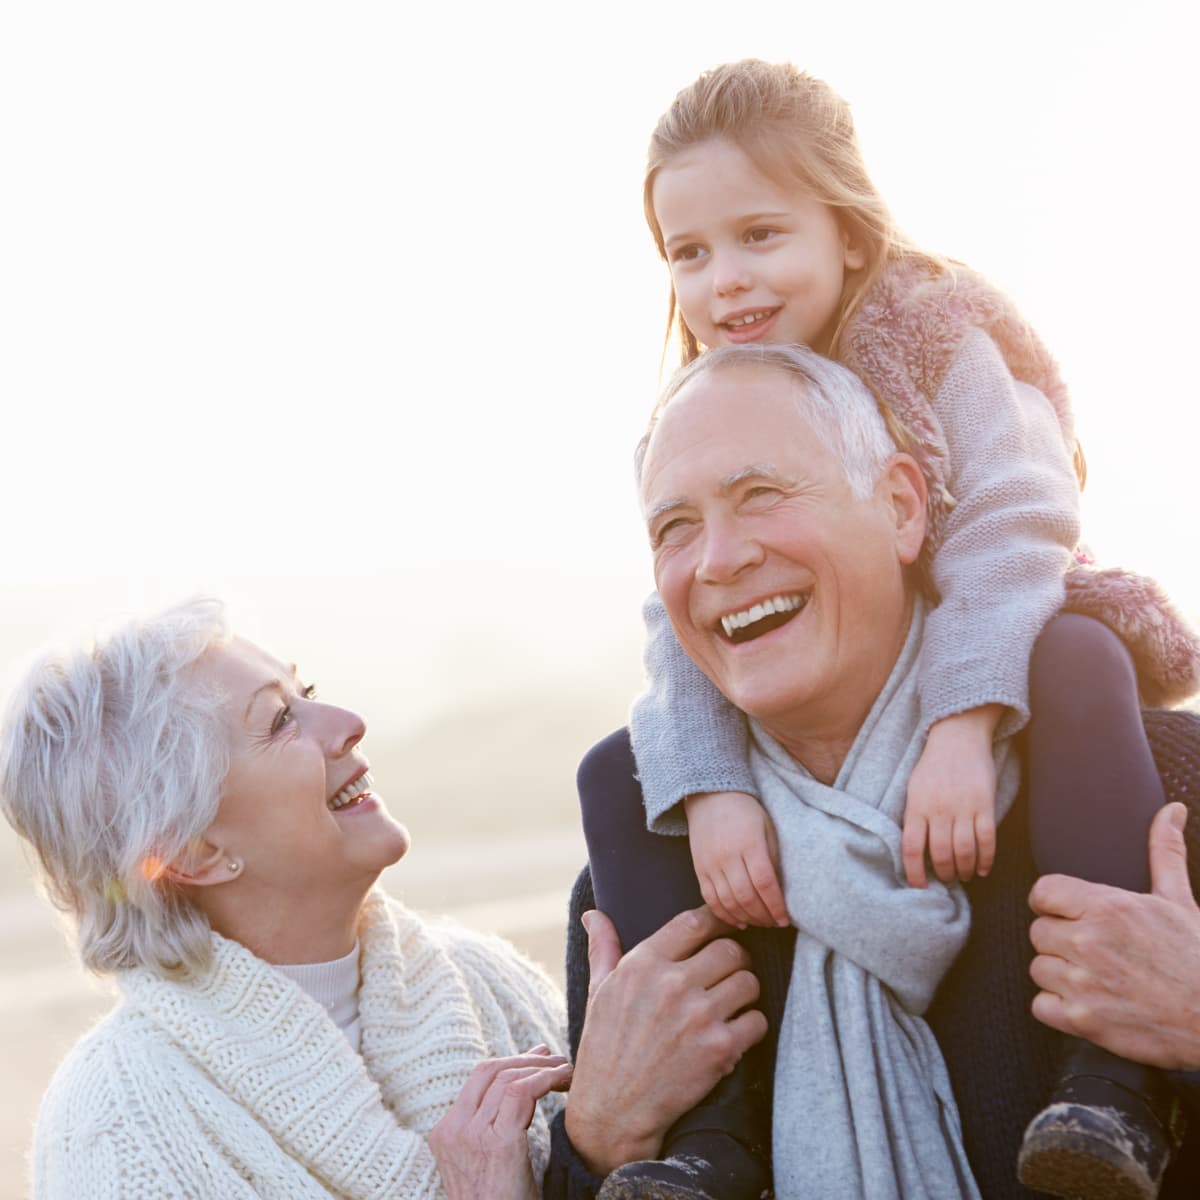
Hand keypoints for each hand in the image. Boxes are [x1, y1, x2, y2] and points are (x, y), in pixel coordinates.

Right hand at [428, 1046, 572, 1199]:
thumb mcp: (485, 1162)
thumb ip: (491, 1127)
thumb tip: (520, 1086)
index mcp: (445, 1134)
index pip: (477, 1080)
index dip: (509, 1062)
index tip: (536, 1058)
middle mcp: (454, 1130)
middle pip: (489, 1070)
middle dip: (525, 1058)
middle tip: (553, 1058)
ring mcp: (472, 1136)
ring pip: (508, 1078)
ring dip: (543, 1068)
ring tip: (566, 1072)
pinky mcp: (498, 1144)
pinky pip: (522, 1092)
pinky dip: (546, 1079)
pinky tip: (563, 1082)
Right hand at [564, 905, 765, 1174]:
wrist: (612, 1111)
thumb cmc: (604, 1046)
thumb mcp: (598, 991)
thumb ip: (603, 947)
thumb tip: (592, 913)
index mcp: (644, 963)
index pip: (696, 921)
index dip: (717, 921)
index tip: (723, 928)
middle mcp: (672, 984)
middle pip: (731, 949)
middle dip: (734, 960)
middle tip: (728, 974)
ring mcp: (698, 1016)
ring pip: (749, 982)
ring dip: (745, 992)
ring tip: (732, 1004)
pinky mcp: (719, 1049)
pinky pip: (757, 1021)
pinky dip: (751, 1027)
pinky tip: (733, 1034)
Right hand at [685, 791, 788, 927]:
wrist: (711, 796)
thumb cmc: (745, 811)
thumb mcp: (768, 827)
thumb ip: (773, 858)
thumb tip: (780, 890)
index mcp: (749, 844)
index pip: (765, 883)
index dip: (776, 906)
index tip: (785, 919)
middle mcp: (727, 856)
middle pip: (746, 897)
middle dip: (764, 916)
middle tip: (775, 922)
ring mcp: (710, 864)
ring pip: (728, 902)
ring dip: (746, 918)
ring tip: (760, 922)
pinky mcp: (698, 869)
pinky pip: (710, 899)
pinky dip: (724, 914)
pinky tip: (738, 920)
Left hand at [902, 706, 1000, 886]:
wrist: (958, 738)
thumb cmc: (932, 766)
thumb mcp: (913, 788)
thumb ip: (913, 816)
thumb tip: (913, 849)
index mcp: (916, 806)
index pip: (911, 848)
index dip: (914, 872)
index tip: (919, 886)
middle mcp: (938, 809)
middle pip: (940, 854)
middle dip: (944, 873)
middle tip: (947, 880)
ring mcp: (963, 807)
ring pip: (965, 851)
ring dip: (965, 870)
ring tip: (964, 876)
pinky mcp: (984, 804)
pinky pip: (987, 839)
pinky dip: (986, 859)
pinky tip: (983, 869)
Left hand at [1028, 801, 1199, 1069]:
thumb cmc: (1196, 958)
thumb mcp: (1179, 901)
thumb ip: (1164, 851)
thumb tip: (1171, 810)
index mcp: (1107, 908)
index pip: (1042, 892)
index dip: (1055, 905)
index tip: (1073, 916)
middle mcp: (1088, 942)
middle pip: (1038, 932)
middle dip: (1061, 941)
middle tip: (1094, 952)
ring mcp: (1082, 983)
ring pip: (1038, 968)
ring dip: (1061, 974)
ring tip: (1097, 977)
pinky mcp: (1081, 1020)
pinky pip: (1041, 1005)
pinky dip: (1059, 1008)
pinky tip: (1089, 1003)